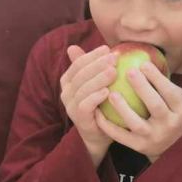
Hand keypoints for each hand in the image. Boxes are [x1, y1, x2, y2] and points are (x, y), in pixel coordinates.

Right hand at [60, 45, 115, 164]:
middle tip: (114, 57)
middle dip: (97, 64)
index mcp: (69, 81)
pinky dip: (95, 97)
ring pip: (82, 89)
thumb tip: (105, 47)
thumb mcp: (99, 84)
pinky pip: (84, 106)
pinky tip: (107, 91)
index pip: (78, 63)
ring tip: (113, 71)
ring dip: (98, 78)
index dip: (92, 55)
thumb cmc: (101, 105)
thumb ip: (96, 67)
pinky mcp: (78, 119)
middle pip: (80, 74)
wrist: (100, 134)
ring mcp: (70, 106)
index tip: (108, 49)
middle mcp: (67, 92)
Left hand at [94, 61, 181, 161]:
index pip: (170, 92)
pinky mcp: (139, 146)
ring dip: (123, 108)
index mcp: (181, 110)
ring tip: (111, 93)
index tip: (143, 63)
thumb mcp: (176, 97)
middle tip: (129, 71)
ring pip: (137, 123)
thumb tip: (143, 54)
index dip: (157, 78)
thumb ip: (162, 81)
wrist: (170, 145)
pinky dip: (108, 125)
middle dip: (142, 88)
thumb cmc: (169, 111)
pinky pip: (121, 136)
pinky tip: (98, 112)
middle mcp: (170, 125)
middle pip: (155, 105)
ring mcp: (154, 138)